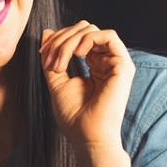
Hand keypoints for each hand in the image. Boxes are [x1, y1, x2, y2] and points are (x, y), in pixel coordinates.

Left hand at [40, 22, 135, 166]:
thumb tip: (47, 32)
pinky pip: (108, 36)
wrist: (88, 137)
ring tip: (60, 64)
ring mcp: (116, 63)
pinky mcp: (123, 66)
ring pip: (92, 31)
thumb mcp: (56, 81)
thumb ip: (53, 57)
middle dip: (60, 40)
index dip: (57, 40)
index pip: (77, 37)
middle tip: (50, 62)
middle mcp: (106, 61)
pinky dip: (88, 39)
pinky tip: (77, 54)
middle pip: (83, 30)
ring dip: (69, 41)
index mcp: (94, 64)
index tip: (43, 56)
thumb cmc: (75, 117)